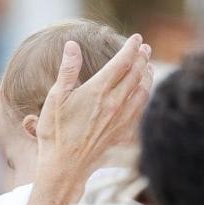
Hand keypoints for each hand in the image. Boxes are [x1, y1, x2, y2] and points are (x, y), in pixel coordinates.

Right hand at [34, 36, 152, 184]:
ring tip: (148, 66)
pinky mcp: (123, 132)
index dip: (130, 47)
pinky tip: (144, 93)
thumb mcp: (55, 98)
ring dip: (147, 75)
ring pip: (142, 91)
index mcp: (98, 90)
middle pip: (136, 74)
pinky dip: (146, 95)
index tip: (136, 38)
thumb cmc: (55, 132)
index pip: (122, 62)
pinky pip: (141, 109)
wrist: (65, 166)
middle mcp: (114, 103)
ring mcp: (121, 118)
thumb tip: (72, 45)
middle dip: (142, 57)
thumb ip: (67, 70)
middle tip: (144, 47)